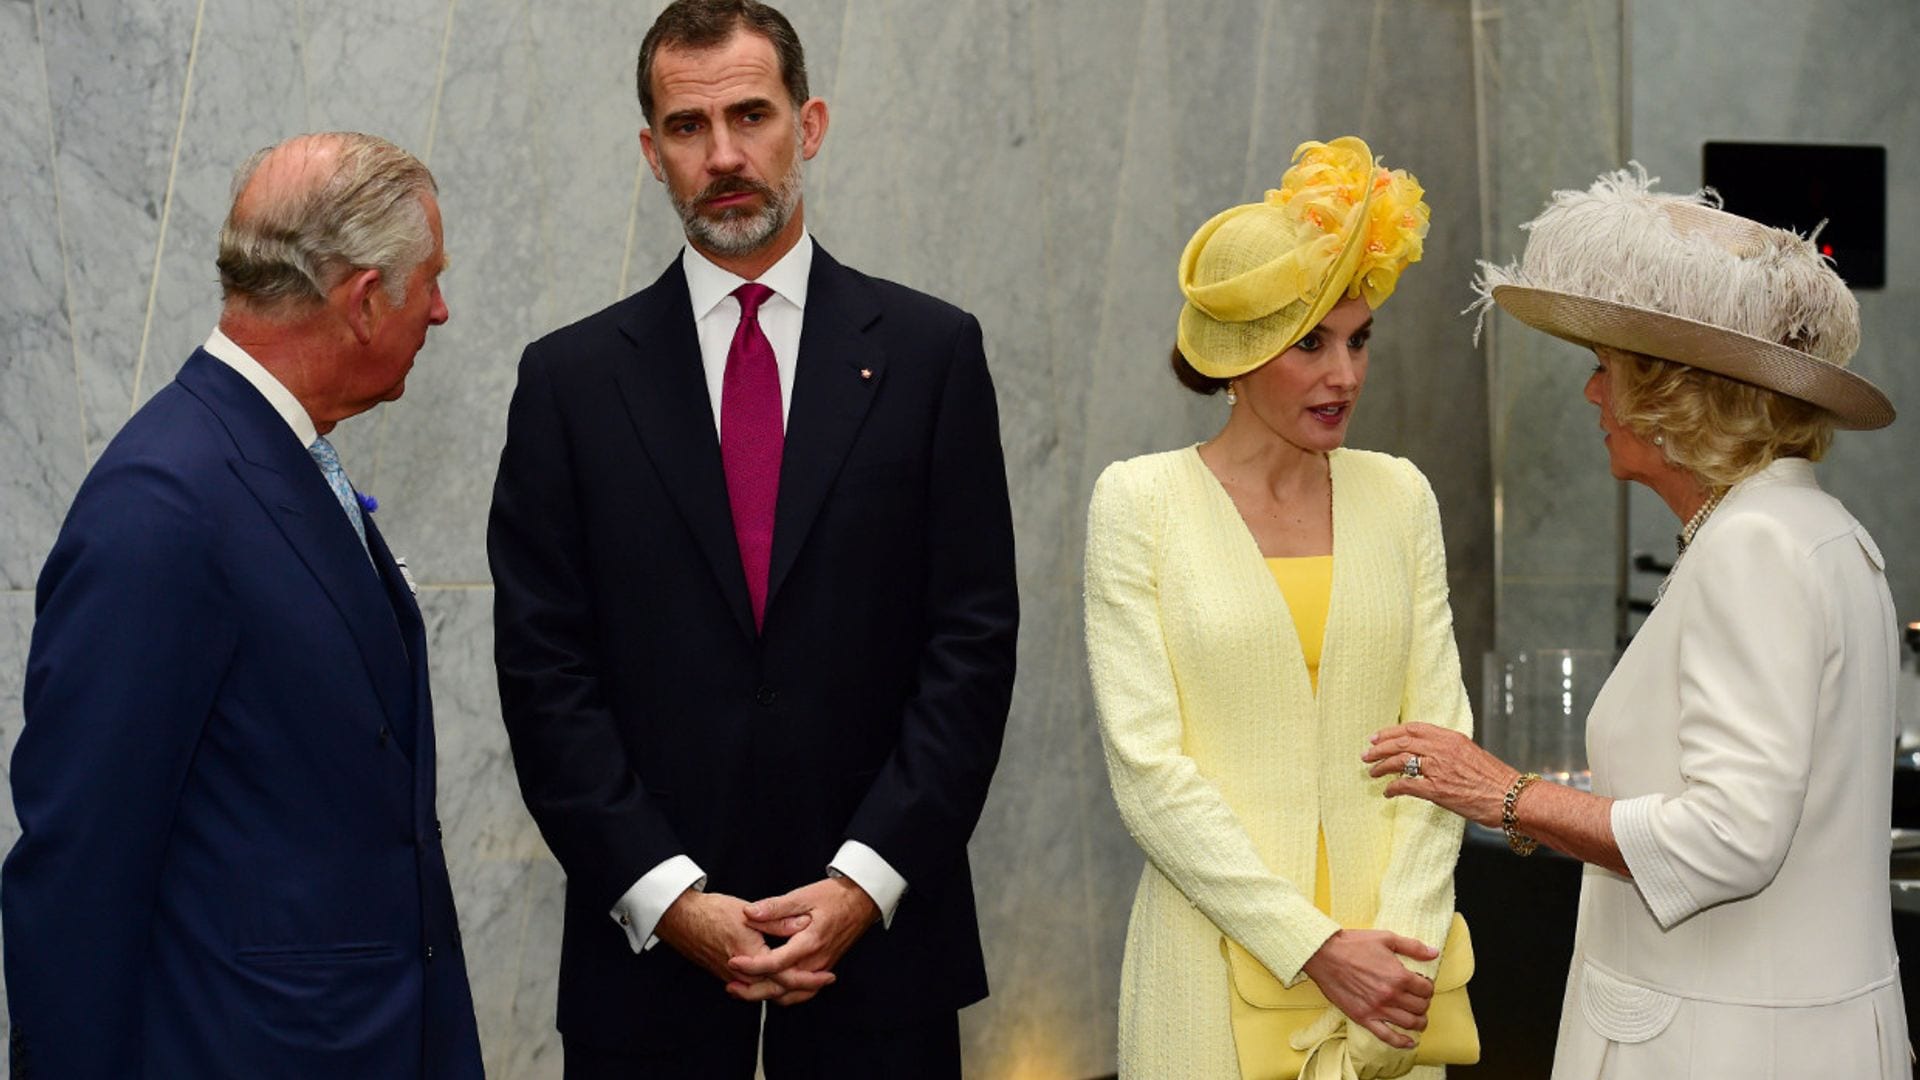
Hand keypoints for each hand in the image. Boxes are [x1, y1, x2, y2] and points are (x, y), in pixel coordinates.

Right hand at [653, 889, 827, 1002]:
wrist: (682, 919)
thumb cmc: (713, 912)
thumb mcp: (749, 913)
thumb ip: (777, 921)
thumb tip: (803, 926)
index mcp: (750, 956)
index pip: (786, 976)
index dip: (810, 978)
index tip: (828, 975)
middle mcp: (742, 973)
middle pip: (778, 991)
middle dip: (804, 989)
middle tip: (825, 981)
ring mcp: (733, 977)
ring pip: (767, 992)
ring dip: (790, 989)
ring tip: (811, 981)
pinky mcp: (728, 975)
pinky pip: (755, 988)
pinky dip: (773, 986)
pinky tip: (784, 978)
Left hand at [729, 877, 879, 1006]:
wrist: (863, 902)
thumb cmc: (835, 896)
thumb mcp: (804, 896)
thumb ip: (776, 907)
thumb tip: (750, 913)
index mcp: (810, 942)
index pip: (776, 963)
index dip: (752, 964)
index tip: (733, 960)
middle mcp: (817, 961)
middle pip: (782, 987)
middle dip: (753, 990)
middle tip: (730, 986)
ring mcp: (822, 968)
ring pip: (792, 994)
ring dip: (767, 996)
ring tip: (744, 991)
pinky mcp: (824, 969)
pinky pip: (803, 992)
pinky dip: (785, 995)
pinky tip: (770, 990)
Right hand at [1300, 929, 1437, 1048]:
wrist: (1324, 954)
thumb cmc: (1354, 944)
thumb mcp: (1386, 938)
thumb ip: (1413, 947)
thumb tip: (1434, 953)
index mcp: (1399, 976)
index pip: (1426, 989)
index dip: (1428, 987)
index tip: (1422, 984)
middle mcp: (1391, 995)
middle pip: (1420, 1007)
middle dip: (1424, 1003)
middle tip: (1419, 999)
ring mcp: (1377, 1009)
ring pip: (1409, 1023)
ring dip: (1419, 1023)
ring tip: (1419, 1019)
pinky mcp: (1364, 1018)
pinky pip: (1387, 1036)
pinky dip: (1401, 1042)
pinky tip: (1409, 1042)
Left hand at [1365, 722, 1518, 827]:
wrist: (1511, 797)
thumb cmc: (1494, 779)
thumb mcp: (1470, 753)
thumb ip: (1448, 749)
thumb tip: (1427, 752)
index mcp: (1450, 737)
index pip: (1413, 728)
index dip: (1391, 732)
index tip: (1377, 737)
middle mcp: (1442, 749)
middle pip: (1402, 743)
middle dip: (1379, 748)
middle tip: (1366, 755)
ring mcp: (1438, 769)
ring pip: (1399, 762)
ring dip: (1381, 767)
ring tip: (1372, 773)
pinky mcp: (1437, 790)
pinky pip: (1406, 785)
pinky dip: (1393, 788)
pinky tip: (1387, 792)